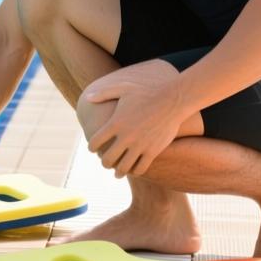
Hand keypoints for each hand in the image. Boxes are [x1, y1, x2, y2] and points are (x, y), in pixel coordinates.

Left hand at [81, 62, 189, 177]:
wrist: (172, 100)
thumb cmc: (146, 92)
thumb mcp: (123, 88)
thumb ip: (103, 93)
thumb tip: (88, 98)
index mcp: (115, 123)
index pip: (95, 142)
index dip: (91, 147)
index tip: (93, 149)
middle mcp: (126, 136)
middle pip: (108, 159)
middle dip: (104, 163)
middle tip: (105, 163)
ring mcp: (140, 145)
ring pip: (124, 168)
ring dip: (118, 172)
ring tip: (118, 172)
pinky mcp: (153, 151)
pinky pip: (141, 168)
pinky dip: (135, 171)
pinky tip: (133, 169)